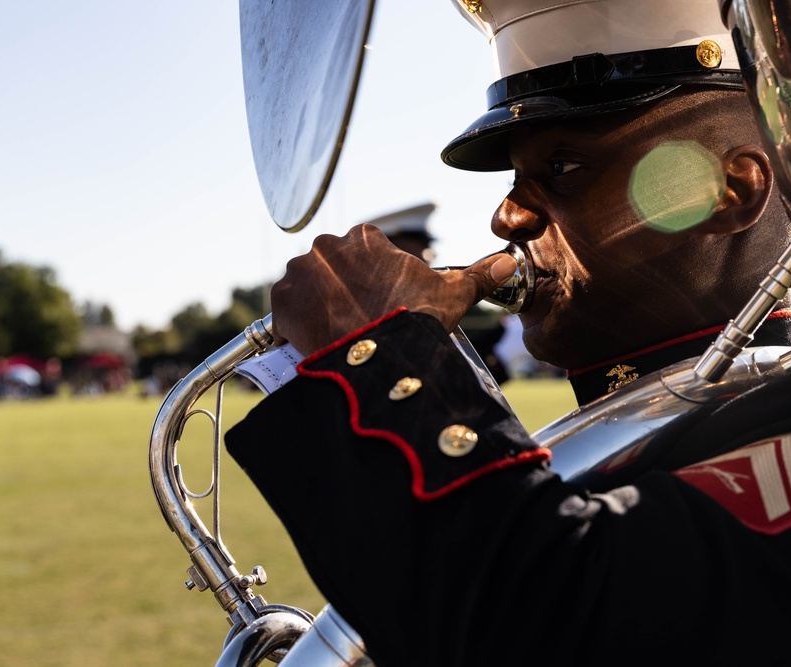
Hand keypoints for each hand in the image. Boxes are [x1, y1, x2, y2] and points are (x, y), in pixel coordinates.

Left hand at [270, 224, 517, 355]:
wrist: (380, 357)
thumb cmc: (416, 320)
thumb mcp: (452, 294)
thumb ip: (478, 274)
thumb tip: (510, 263)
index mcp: (364, 238)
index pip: (361, 250)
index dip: (370, 277)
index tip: (377, 299)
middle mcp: (327, 247)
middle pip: (330, 267)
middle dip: (340, 289)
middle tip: (358, 319)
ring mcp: (300, 273)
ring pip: (306, 286)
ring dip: (316, 304)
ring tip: (337, 332)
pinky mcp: (281, 301)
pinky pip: (283, 311)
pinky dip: (294, 325)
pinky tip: (314, 341)